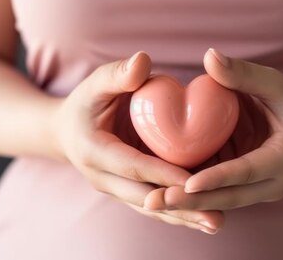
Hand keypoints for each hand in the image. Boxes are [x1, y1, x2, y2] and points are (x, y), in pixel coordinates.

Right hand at [49, 51, 223, 233]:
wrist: (65, 130)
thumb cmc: (85, 101)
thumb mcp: (96, 82)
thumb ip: (119, 74)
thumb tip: (143, 61)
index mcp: (94, 152)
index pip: (133, 166)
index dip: (162, 174)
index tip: (192, 181)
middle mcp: (104, 179)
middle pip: (145, 198)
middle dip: (180, 207)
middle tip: (214, 216)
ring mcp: (116, 190)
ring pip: (152, 208)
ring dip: (184, 217)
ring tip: (217, 222)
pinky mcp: (129, 193)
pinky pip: (155, 205)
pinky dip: (179, 212)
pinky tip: (207, 217)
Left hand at [144, 48, 282, 212]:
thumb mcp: (278, 86)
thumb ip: (245, 74)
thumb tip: (209, 57)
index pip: (246, 171)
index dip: (217, 178)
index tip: (186, 184)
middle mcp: (273, 184)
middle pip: (229, 198)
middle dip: (191, 202)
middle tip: (154, 202)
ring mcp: (259, 192)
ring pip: (220, 203)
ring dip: (186, 205)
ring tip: (150, 204)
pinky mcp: (246, 190)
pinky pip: (218, 196)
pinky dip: (192, 198)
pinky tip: (162, 194)